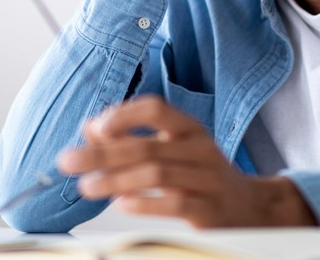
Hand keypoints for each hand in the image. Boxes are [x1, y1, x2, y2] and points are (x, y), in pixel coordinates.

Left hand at [56, 96, 316, 228]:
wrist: (251, 208)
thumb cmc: (201, 175)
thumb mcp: (173, 149)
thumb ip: (133, 138)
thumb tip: (90, 128)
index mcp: (189, 129)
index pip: (155, 110)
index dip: (123, 116)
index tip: (93, 129)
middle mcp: (201, 149)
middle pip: (146, 146)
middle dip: (102, 154)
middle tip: (69, 161)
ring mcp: (208, 179)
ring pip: (157, 174)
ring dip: (116, 180)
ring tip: (87, 187)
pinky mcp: (210, 210)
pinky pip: (176, 203)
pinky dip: (146, 203)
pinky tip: (122, 204)